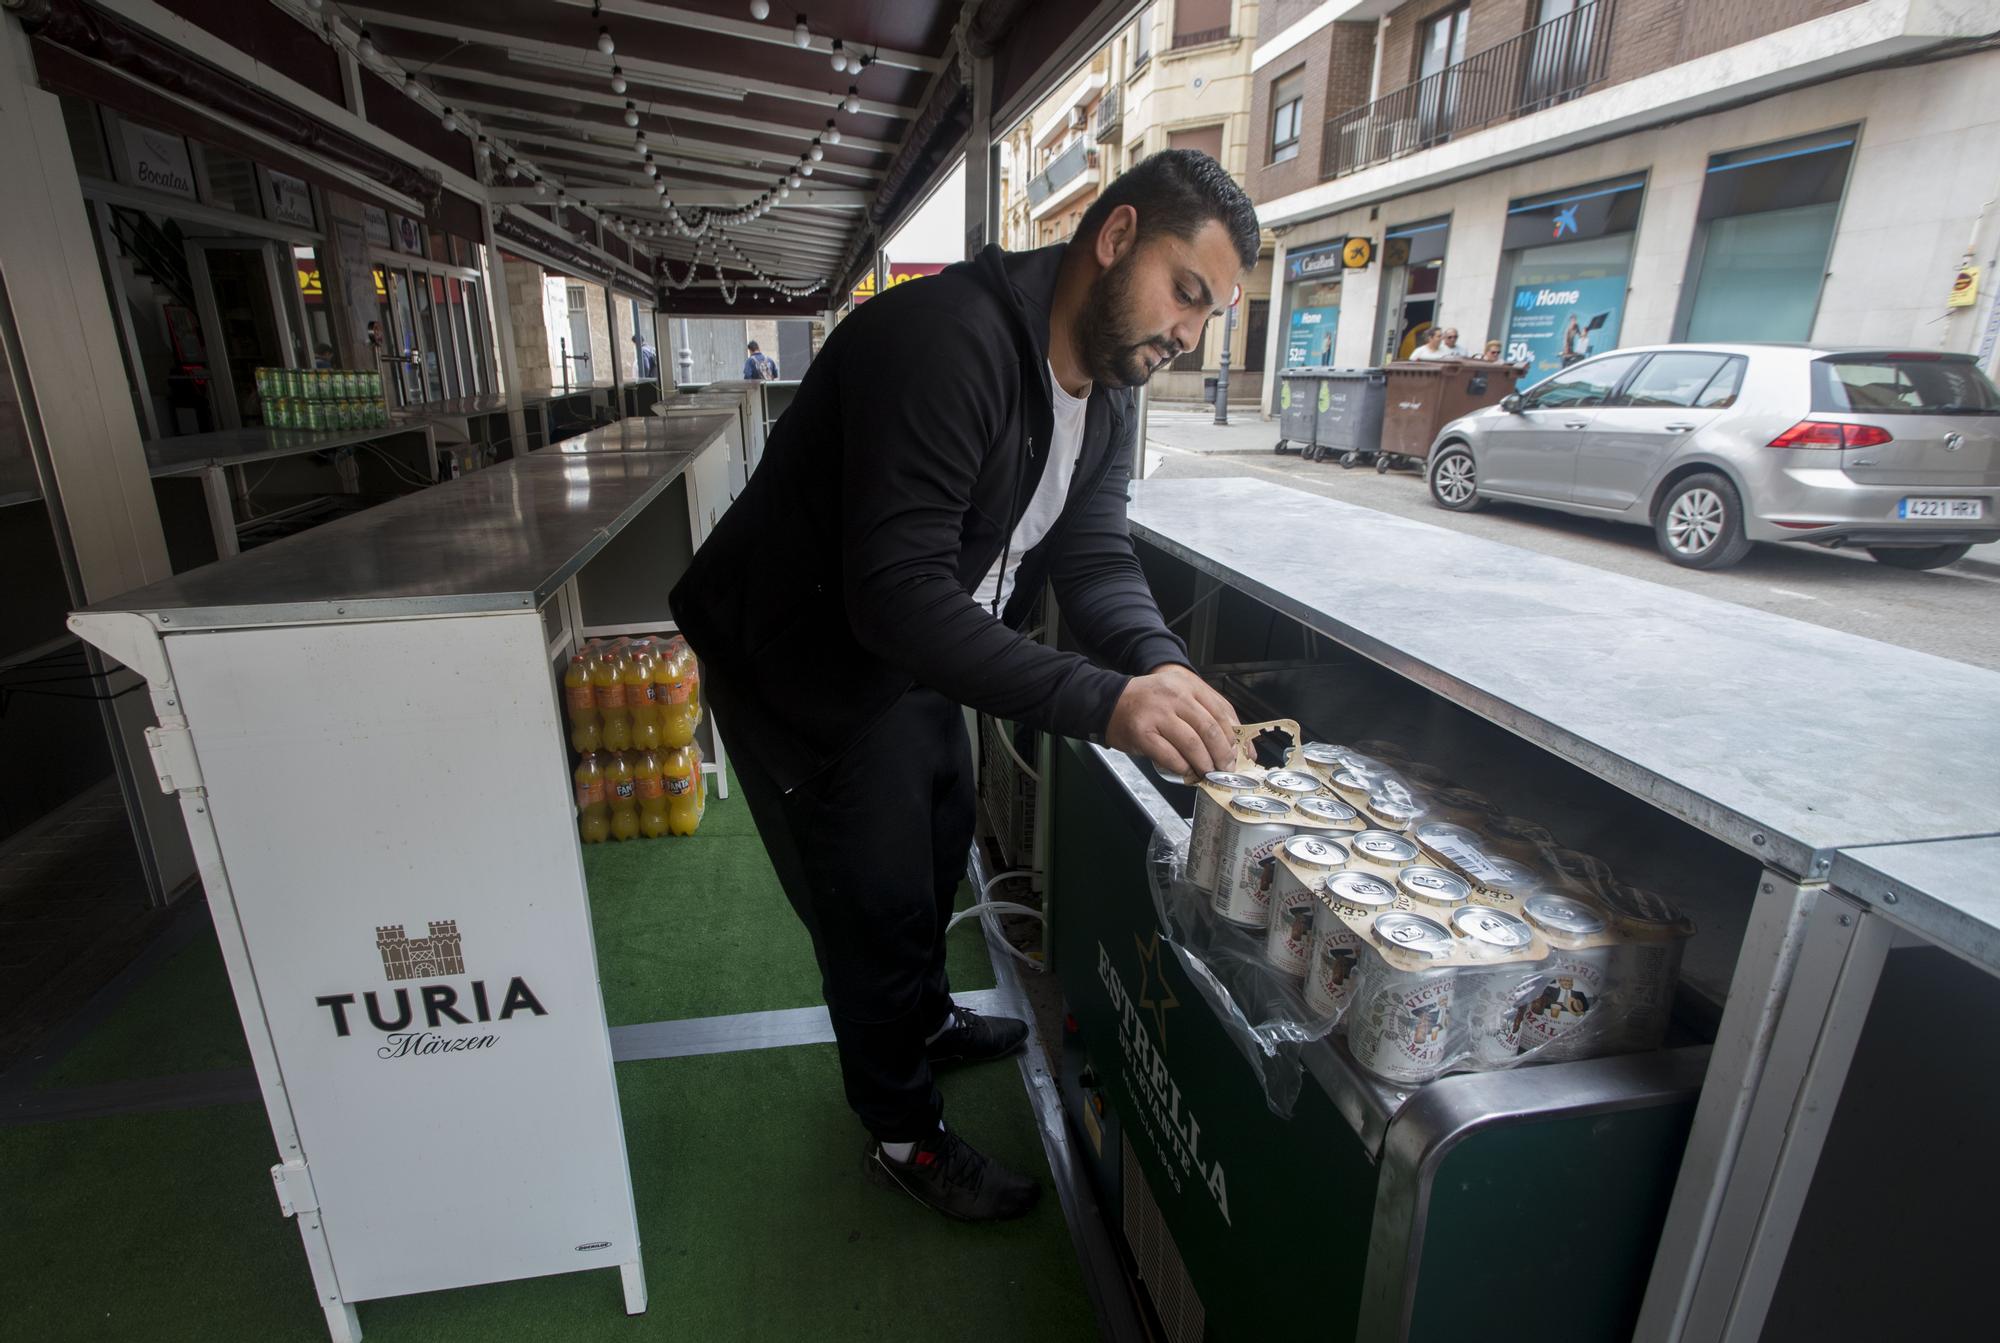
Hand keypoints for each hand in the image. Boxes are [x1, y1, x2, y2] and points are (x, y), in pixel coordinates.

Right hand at [1106, 664, 1240, 778]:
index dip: (1233, 737)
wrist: (1110, 701)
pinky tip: (1187, 771)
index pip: (1220, 712)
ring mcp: (1157, 714)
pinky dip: (1183, 768)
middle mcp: (1174, 696)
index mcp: (1188, 685)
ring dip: (1204, 763)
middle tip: (1226, 768)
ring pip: (1192, 744)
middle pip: (1209, 729)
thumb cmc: (1149, 702)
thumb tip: (1237, 744)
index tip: (1238, 754)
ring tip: (1208, 772)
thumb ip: (1208, 712)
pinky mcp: (1142, 733)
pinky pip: (1170, 756)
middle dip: (1222, 754)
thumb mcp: (1180, 695)